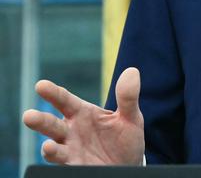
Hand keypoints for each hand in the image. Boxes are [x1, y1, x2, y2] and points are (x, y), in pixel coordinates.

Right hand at [23, 67, 144, 164]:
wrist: (129, 164)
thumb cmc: (125, 137)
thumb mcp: (130, 116)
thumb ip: (128, 97)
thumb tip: (132, 71)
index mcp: (82, 113)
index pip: (65, 100)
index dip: (53, 93)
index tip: (41, 86)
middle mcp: (71, 131)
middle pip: (51, 125)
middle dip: (40, 121)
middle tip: (28, 116)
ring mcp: (71, 151)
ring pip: (53, 149)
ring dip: (49, 149)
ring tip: (48, 146)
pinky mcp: (76, 167)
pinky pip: (66, 166)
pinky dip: (62, 163)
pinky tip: (60, 159)